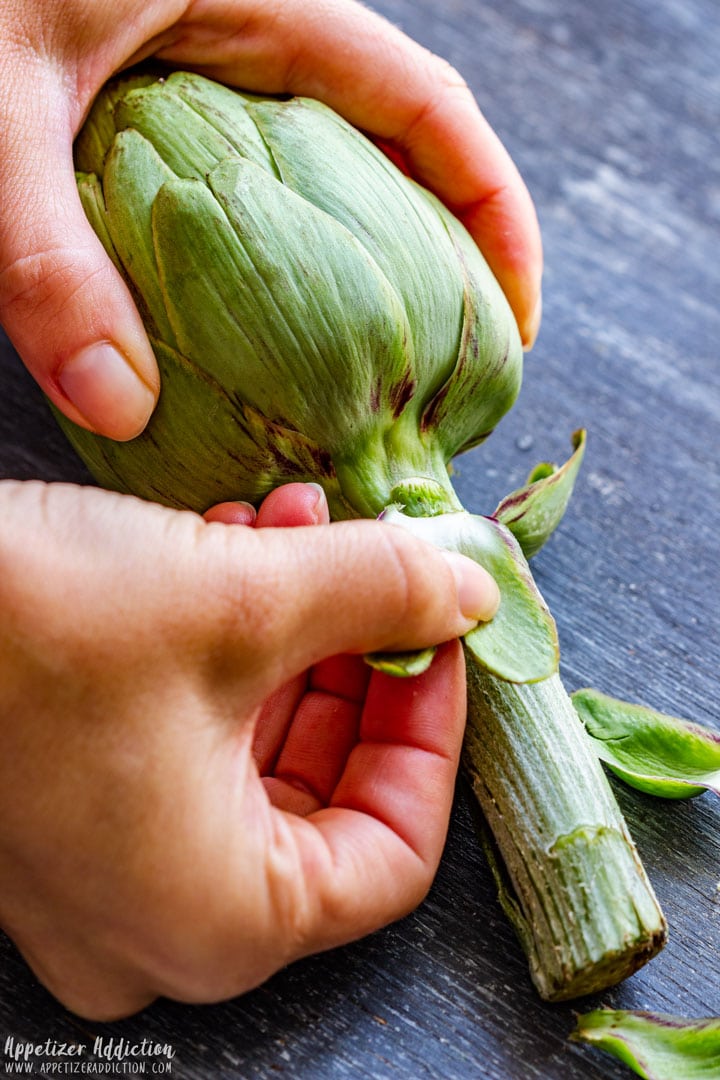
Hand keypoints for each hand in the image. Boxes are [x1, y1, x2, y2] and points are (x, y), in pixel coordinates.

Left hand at [0, 0, 541, 440]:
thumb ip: (48, 255)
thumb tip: (120, 407)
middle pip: (392, 150)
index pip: (423, 103)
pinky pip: (245, 197)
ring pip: (322, 178)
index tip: (517, 317)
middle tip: (456, 370)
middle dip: (445, 254)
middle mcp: (244, 40)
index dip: (494, 208)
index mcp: (253, 2)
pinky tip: (263, 335)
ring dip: (366, 267)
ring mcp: (201, 78)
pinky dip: (275, 266)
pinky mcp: (148, 114)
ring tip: (382, 370)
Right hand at [0, 480, 497, 1018]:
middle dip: (353, 658)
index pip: (392, 852)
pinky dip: (220, 647)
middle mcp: (158, 919)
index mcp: (222, 919)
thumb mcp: (239, 600)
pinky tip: (230, 547)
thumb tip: (464, 591)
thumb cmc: (23, 630)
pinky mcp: (64, 804)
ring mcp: (102, 866)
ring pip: (247, 755)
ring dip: (287, 632)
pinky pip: (179, 738)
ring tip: (296, 527)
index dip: (429, 733)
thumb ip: (378, 594)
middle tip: (371, 568)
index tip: (436, 636)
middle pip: (320, 795)